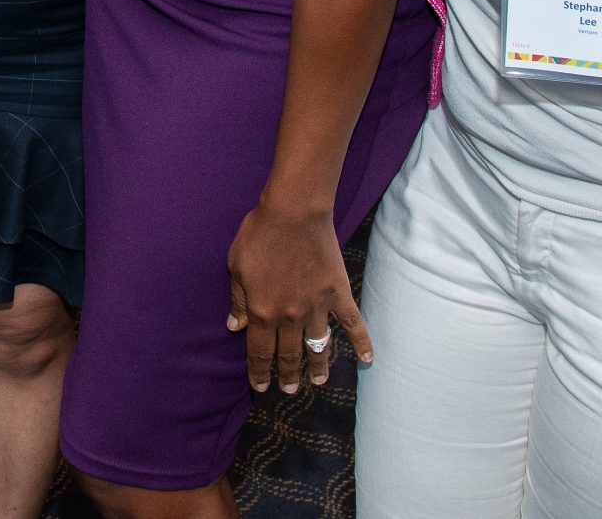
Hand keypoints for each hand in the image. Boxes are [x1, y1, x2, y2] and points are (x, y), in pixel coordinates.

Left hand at [226, 198, 371, 395]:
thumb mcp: (236, 266)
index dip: (259, 372)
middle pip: (289, 355)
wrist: (294, 212)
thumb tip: (234, 327)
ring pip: (318, 347)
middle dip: (288, 375)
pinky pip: (353, 324)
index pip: (259, 352)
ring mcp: (317, 307)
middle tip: (289, 390)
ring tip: (318, 382)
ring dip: (318, 367)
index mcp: (262, 311)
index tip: (261, 386)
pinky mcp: (338, 293)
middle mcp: (290, 316)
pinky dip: (362, 342)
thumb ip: (238, 300)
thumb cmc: (259, 234)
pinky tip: (367, 360)